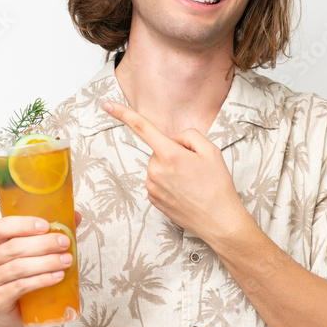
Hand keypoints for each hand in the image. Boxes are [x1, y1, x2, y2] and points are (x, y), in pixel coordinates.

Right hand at [0, 211, 80, 326]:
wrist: (3, 315)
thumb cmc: (17, 279)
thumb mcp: (28, 255)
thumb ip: (48, 234)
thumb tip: (76, 217)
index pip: (3, 227)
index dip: (24, 224)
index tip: (46, 226)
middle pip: (14, 247)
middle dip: (43, 244)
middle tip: (65, 243)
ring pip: (19, 267)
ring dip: (46, 262)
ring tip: (66, 261)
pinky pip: (21, 286)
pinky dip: (41, 280)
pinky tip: (57, 277)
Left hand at [103, 101, 243, 239]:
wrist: (218, 221)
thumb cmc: (217, 186)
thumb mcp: (211, 151)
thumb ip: (189, 135)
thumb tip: (173, 139)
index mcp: (169, 155)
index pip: (142, 128)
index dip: (124, 114)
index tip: (107, 105)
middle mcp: (155, 170)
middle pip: (160, 150)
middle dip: (174, 154)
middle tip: (194, 169)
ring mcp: (152, 187)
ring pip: (158, 166)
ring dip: (171, 169)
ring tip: (192, 183)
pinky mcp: (152, 200)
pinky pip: (157, 181)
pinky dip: (169, 183)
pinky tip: (185, 192)